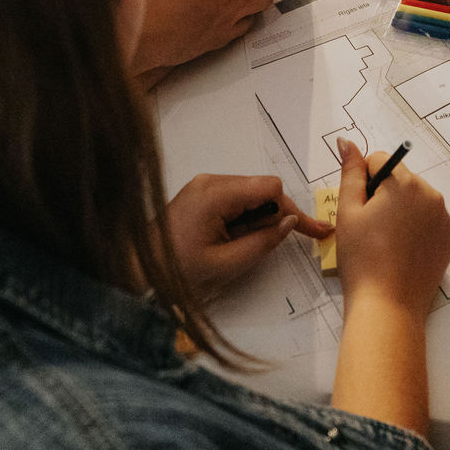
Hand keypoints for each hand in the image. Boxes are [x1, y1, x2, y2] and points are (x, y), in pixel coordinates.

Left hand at [165, 172, 332, 291]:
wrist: (137, 266)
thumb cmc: (178, 269)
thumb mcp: (226, 264)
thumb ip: (262, 242)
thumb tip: (289, 222)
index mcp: (216, 194)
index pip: (270, 188)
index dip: (291, 209)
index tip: (312, 231)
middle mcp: (211, 180)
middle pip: (261, 188)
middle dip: (273, 214)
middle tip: (274, 242)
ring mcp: (204, 184)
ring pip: (250, 192)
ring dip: (258, 216)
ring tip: (243, 243)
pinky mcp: (201, 192)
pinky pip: (235, 196)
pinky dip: (244, 215)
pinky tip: (234, 236)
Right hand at [332, 137, 449, 311]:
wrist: (388, 305)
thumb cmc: (362, 258)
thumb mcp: (348, 211)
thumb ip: (350, 172)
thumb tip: (347, 142)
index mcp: (405, 183)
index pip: (380, 161)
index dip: (364, 183)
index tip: (361, 210)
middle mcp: (430, 194)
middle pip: (400, 179)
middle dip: (383, 196)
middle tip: (370, 229)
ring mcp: (443, 217)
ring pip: (414, 199)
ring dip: (399, 211)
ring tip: (385, 242)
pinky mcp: (448, 238)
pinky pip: (428, 220)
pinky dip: (414, 228)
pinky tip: (401, 250)